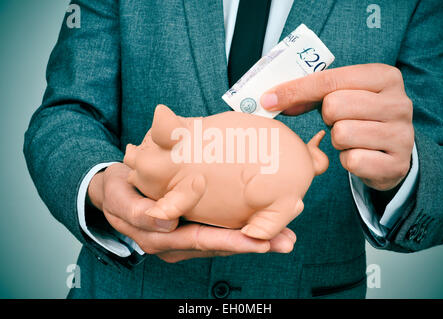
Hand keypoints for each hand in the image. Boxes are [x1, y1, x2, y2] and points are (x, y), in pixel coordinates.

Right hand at [87, 163, 296, 262]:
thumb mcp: (118, 199)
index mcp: (159, 238)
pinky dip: (244, 232)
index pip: (201, 240)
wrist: (114, 191)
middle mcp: (177, 244)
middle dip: (254, 245)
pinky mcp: (192, 227)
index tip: (259, 239)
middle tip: (286, 240)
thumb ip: (137, 211)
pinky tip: (266, 228)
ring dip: (256, 240)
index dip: (231, 241)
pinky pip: (221, 232)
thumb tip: (164, 223)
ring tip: (285, 237)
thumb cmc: (117, 192)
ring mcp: (186, 238)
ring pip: (225, 242)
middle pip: (220, 247)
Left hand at [260, 63, 413, 190]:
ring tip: (350, 137)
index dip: (295, 90)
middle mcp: (399, 103)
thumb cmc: (359, 117)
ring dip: (338, 140)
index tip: (268, 99)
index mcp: (385, 77)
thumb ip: (310, 93)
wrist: (392, 152)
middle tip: (337, 120)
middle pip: (334, 106)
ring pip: (342, 134)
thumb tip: (270, 99)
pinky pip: (352, 161)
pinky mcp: (396, 164)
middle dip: (327, 117)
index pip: (330, 79)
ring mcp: (402, 135)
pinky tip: (359, 154)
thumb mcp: (342, 95)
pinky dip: (347, 160)